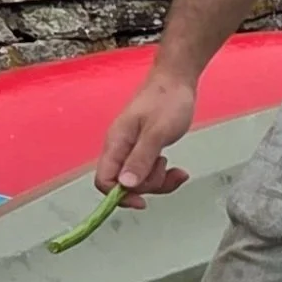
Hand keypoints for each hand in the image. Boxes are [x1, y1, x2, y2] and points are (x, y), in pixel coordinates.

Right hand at [96, 65, 196, 202]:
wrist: (177, 80)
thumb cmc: (167, 99)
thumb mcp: (157, 132)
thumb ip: (141, 159)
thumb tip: (125, 185)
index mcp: (116, 143)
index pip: (104, 180)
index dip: (120, 195)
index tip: (142, 200)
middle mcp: (120, 148)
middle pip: (124, 185)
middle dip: (147, 185)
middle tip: (165, 170)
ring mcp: (132, 149)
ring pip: (139, 180)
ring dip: (158, 180)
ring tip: (173, 167)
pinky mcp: (144, 149)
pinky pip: (149, 172)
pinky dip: (164, 175)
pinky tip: (176, 170)